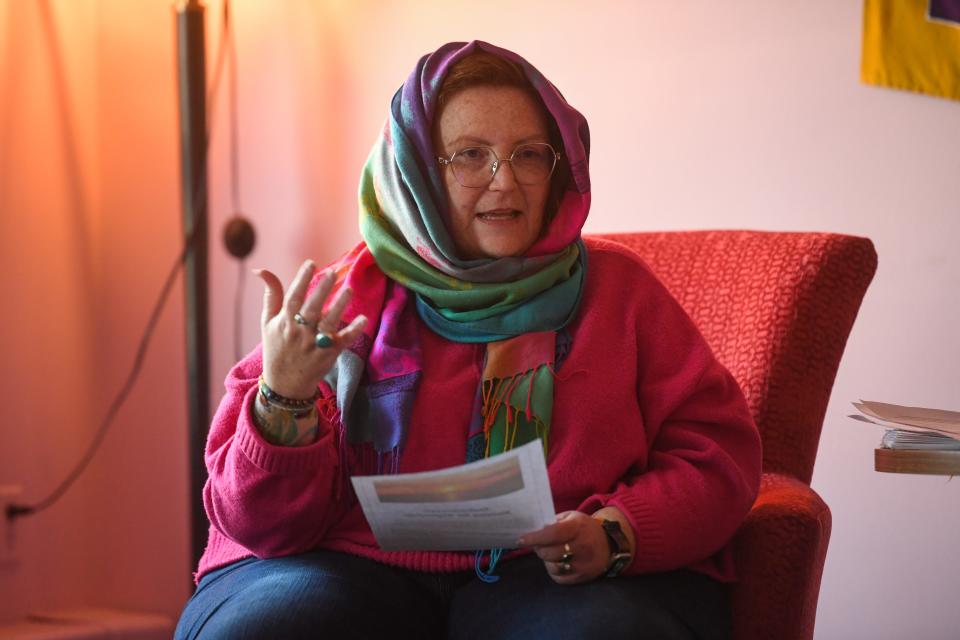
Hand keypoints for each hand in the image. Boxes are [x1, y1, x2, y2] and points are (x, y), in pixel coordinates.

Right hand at [256, 259, 366, 398]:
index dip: (301, 280)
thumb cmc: (277, 348)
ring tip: (349, 289)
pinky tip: (363, 319)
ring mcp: (315, 344)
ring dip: (339, 306)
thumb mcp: (268, 322)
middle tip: (332, 272)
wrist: (284, 384)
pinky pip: (343, 341)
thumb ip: (271, 295)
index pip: (293, 297)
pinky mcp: (329, 354)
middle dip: (321, 290)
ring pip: (329, 322)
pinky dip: (353, 330)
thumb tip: (260, 270)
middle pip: (311, 308)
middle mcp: (299, 332)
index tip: (311, 263)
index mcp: (284, 322)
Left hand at [517, 511, 609, 584]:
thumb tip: (532, 531)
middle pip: (550, 553)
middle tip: (537, 545)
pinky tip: (557, 562)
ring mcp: (583, 564)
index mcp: (578, 528)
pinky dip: (553, 570)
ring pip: (553, 566)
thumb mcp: (571, 517)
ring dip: (546, 560)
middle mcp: (582, 547)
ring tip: (549, 552)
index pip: (553, 534)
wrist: (609, 544)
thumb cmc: (584, 528)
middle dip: (539, 549)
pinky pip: (559, 578)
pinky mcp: (583, 577)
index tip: (521, 539)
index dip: (535, 538)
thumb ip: (552, 522)